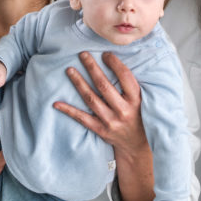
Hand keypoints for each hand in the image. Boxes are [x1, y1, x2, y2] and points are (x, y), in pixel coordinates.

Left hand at [54, 51, 153, 200]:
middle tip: (82, 55)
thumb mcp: (143, 101)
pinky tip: (57, 103)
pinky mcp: (100, 130)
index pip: (125, 77)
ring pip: (91, 99)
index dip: (114, 64)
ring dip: (79, 83)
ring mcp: (111, 121)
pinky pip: (82, 118)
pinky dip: (69, 111)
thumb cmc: (139, 116)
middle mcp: (123, 110)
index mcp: (137, 100)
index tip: (105, 54)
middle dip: (92, 68)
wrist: (137, 146)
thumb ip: (131, 85)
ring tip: (69, 70)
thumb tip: (115, 60)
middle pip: (104, 86)